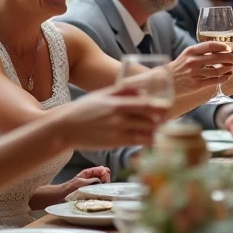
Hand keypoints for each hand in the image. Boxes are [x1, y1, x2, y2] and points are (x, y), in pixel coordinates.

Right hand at [52, 86, 167, 148]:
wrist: (66, 127)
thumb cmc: (84, 109)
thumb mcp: (102, 95)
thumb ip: (122, 91)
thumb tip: (141, 90)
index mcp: (117, 102)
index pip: (146, 103)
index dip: (160, 107)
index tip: (166, 109)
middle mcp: (119, 116)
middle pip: (149, 118)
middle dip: (161, 120)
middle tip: (166, 121)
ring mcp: (117, 130)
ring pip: (145, 131)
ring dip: (155, 131)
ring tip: (160, 131)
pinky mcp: (114, 142)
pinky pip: (136, 142)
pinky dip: (146, 141)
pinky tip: (151, 140)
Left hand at [57, 166, 111, 196]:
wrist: (63, 195)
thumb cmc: (69, 188)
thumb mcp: (80, 183)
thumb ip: (91, 180)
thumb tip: (101, 180)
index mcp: (88, 172)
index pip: (102, 169)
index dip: (105, 174)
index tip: (104, 181)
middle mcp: (91, 176)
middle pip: (105, 174)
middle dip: (106, 179)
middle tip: (104, 186)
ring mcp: (92, 183)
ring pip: (103, 181)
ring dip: (105, 184)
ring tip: (102, 190)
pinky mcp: (91, 189)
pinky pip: (100, 187)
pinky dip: (102, 189)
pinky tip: (100, 192)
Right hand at [170, 41, 232, 93]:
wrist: (167, 80)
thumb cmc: (180, 66)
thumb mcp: (187, 54)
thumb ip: (202, 51)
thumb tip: (222, 47)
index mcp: (191, 51)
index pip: (210, 45)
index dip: (223, 46)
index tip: (229, 48)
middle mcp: (193, 61)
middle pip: (216, 58)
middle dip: (228, 58)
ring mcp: (194, 73)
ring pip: (217, 71)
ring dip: (227, 69)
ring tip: (231, 68)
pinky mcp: (196, 84)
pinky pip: (213, 81)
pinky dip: (223, 78)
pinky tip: (226, 77)